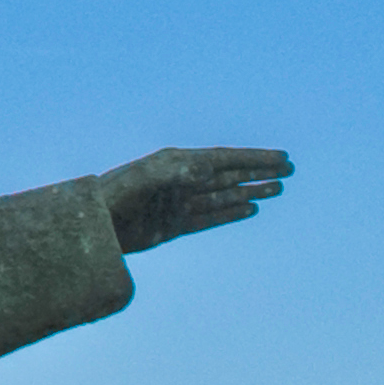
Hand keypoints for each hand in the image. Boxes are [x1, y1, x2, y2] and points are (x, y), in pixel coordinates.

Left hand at [101, 145, 291, 253]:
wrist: (93, 227)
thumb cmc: (114, 197)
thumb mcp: (143, 181)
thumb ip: (173, 172)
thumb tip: (204, 168)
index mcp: (176, 163)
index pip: (224, 158)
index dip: (253, 157)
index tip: (281, 157)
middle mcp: (181, 180)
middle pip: (229, 174)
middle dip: (259, 170)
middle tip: (290, 170)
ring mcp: (179, 203)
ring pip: (225, 195)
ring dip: (252, 190)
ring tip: (279, 188)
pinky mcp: (174, 225)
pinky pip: (211, 217)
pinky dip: (232, 212)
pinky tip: (251, 209)